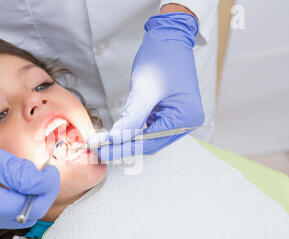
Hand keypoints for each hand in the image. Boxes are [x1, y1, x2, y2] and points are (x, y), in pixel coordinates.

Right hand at [0, 111, 59, 232]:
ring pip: (13, 215)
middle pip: (23, 216)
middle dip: (39, 196)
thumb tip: (45, 182)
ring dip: (27, 197)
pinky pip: (0, 212)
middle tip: (45, 173)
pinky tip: (13, 181)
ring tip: (30, 174)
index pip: (28, 207)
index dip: (46, 190)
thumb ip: (19, 173)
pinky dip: (12, 198)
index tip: (52, 171)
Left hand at [88, 13, 204, 160]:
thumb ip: (132, 118)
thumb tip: (116, 139)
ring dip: (128, 137)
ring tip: (107, 140)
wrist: (169, 37)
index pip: (151, 142)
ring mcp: (178, 116)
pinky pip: (149, 125)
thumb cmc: (162, 57)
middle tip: (101, 149)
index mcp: (186, 117)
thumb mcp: (145, 90)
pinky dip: (134, 127)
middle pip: (151, 142)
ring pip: (148, 136)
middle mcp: (186, 121)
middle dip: (126, 145)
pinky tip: (120, 128)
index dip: (125, 148)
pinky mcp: (169, 111)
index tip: (104, 152)